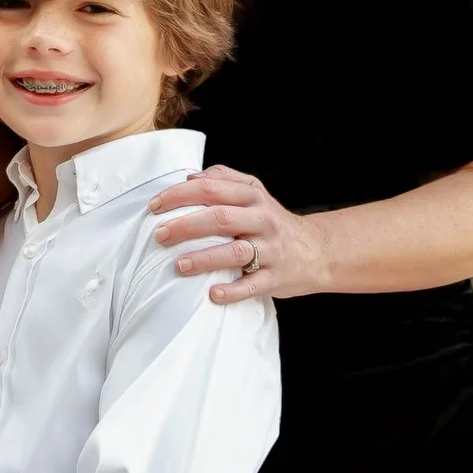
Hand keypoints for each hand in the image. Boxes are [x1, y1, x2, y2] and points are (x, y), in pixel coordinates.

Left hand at [149, 164, 331, 301]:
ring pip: (235, 252)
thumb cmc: (273, 221)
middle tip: (159, 235)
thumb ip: (224, 179)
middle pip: (220, 218)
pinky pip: (253, 285)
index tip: (154, 206)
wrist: (317, 250)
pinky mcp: (277, 277)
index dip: (179, 195)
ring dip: (204, 258)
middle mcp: (262, 220)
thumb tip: (190, 177)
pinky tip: (212, 294)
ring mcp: (270, 250)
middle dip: (186, 226)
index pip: (211, 189)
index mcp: (252, 197)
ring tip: (179, 265)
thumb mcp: (254, 192)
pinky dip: (232, 291)